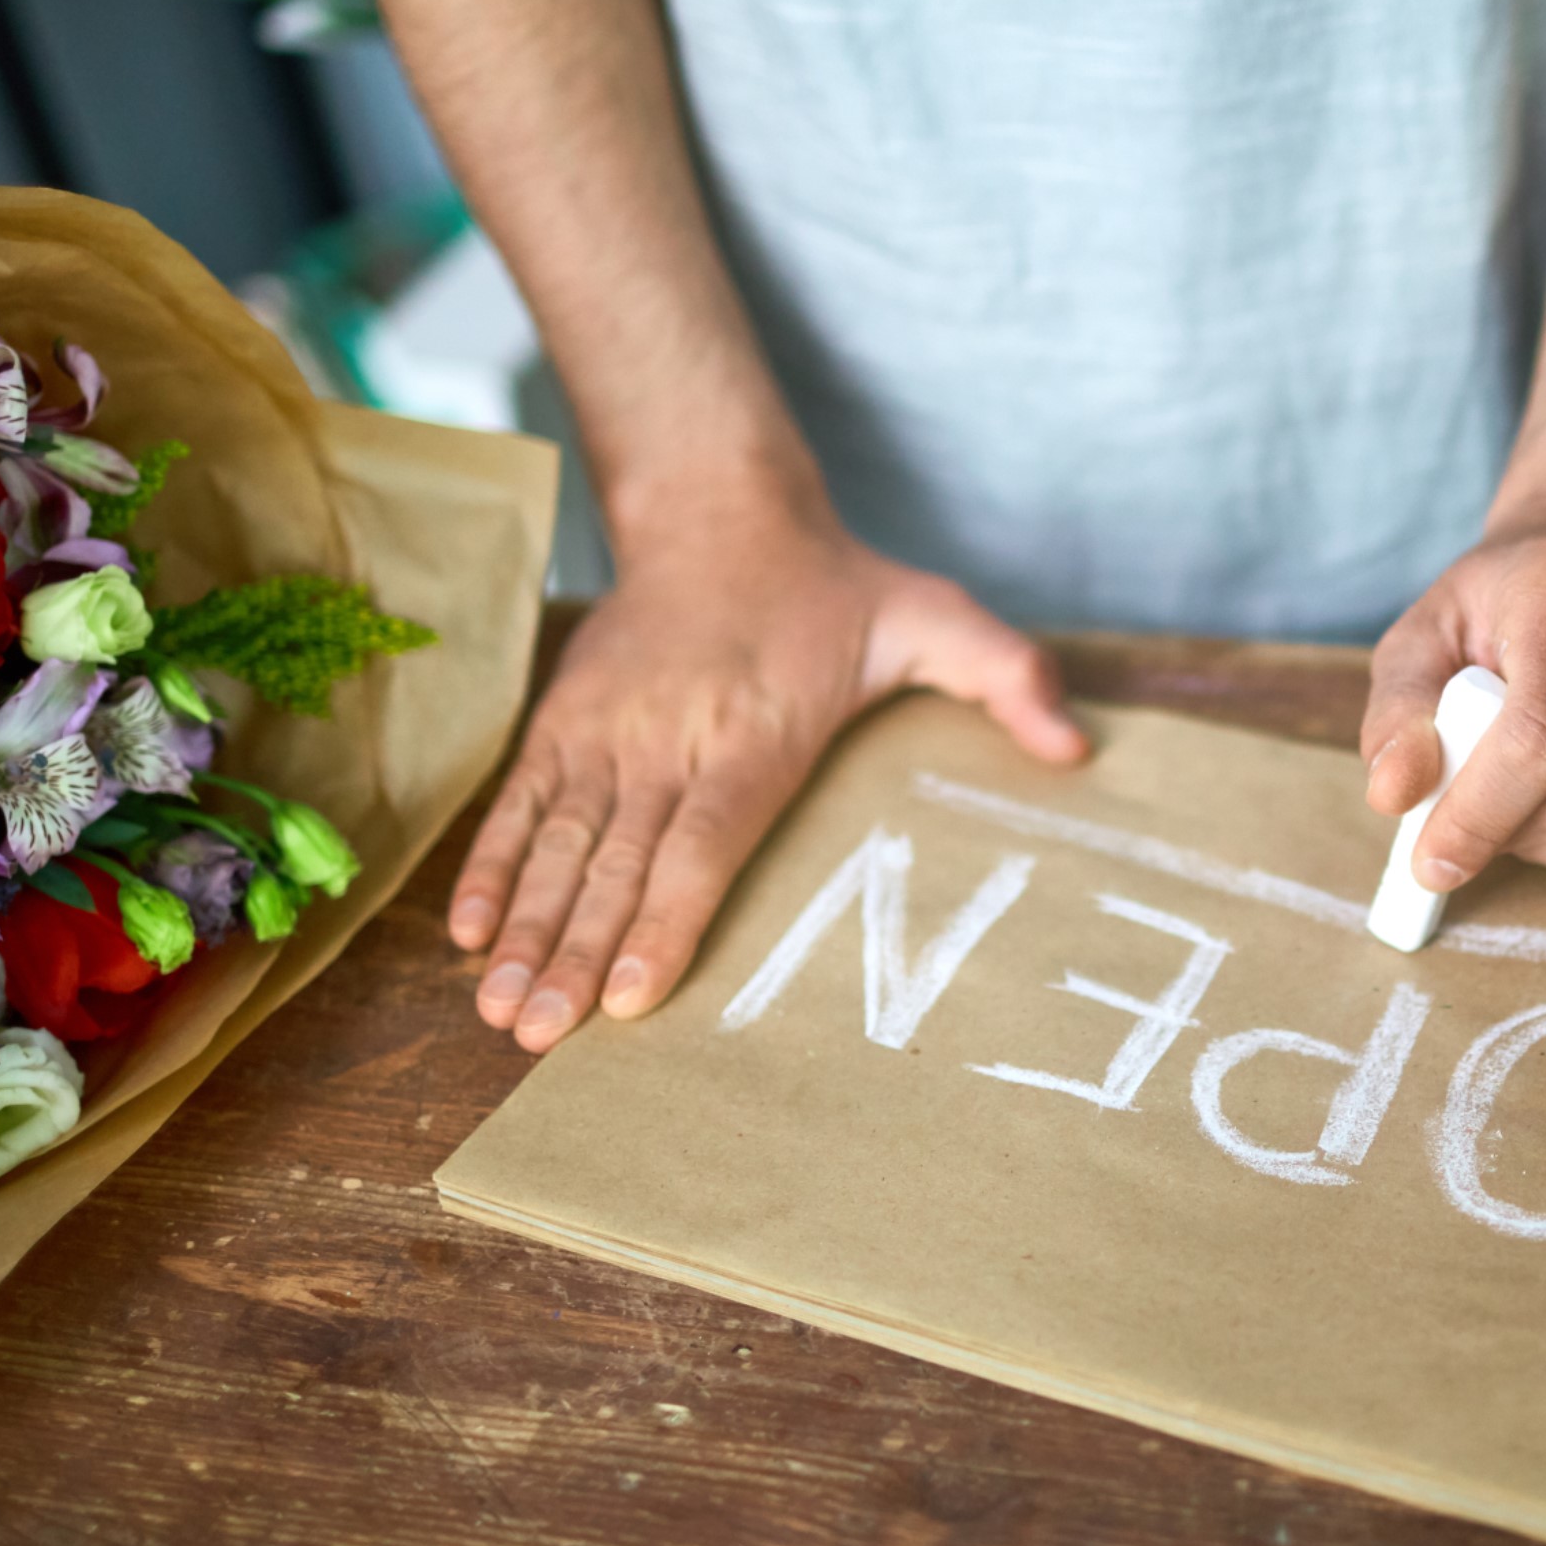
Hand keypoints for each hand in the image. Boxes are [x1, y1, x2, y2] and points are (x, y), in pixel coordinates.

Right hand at [454, 499, 1088, 1050]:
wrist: (721, 508)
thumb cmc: (834, 587)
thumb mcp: (938, 616)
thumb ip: (1008, 677)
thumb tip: (1075, 748)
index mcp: (753, 735)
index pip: (699, 844)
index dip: (660, 924)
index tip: (623, 997)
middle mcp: (669, 739)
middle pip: (615, 864)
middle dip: (569, 956)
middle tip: (534, 1037)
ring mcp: (607, 731)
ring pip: (559, 844)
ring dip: (523, 931)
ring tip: (497, 1010)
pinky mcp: (566, 721)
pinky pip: (520, 803)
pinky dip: (491, 867)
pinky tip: (469, 932)